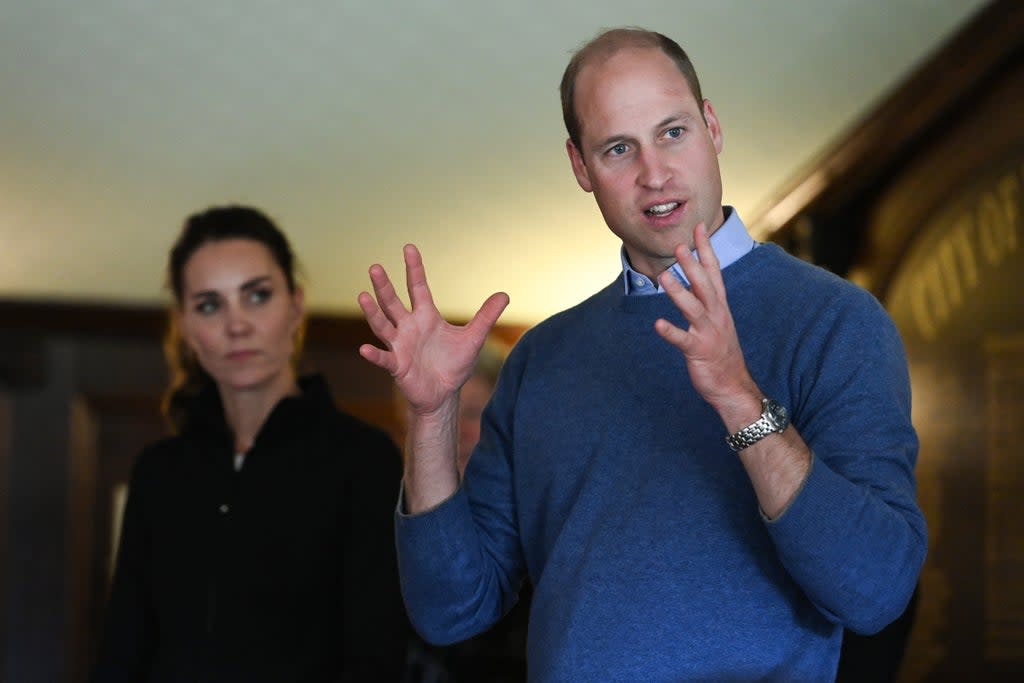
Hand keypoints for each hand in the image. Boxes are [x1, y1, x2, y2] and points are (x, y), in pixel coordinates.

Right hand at [358, 244, 509, 415]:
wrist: (444, 394)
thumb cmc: (454, 364)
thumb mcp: (474, 338)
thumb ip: (486, 316)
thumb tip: (504, 294)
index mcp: (426, 317)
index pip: (418, 288)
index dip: (414, 268)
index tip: (409, 247)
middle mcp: (408, 327)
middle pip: (392, 302)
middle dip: (384, 286)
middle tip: (374, 267)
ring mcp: (400, 346)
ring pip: (382, 325)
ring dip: (372, 312)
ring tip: (362, 295)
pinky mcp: (398, 366)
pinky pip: (384, 358)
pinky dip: (374, 354)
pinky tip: (364, 349)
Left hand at [654, 224, 758, 419]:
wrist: (733, 385)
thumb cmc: (721, 351)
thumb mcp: (717, 319)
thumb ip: (706, 298)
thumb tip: (695, 277)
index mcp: (719, 305)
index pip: (714, 270)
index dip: (706, 249)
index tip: (699, 227)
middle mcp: (716, 314)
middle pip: (704, 284)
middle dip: (692, 265)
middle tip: (679, 246)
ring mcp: (708, 332)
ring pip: (693, 308)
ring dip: (678, 292)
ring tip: (663, 277)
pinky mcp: (698, 350)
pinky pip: (683, 340)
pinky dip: (671, 331)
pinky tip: (657, 324)